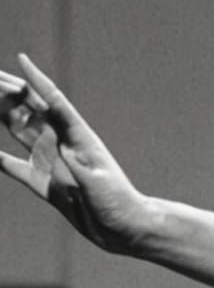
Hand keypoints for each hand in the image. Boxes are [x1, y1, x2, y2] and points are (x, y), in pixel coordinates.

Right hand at [0, 56, 148, 252]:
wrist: (126, 228)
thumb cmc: (119, 206)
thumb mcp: (100, 188)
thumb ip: (83, 171)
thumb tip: (66, 153)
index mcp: (79, 140)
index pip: (54, 103)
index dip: (37, 81)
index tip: (21, 58)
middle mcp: (65, 146)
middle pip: (33, 112)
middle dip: (12, 91)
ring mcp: (55, 164)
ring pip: (23, 133)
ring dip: (4, 116)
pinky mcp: (49, 185)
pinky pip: (20, 169)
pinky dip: (3, 160)